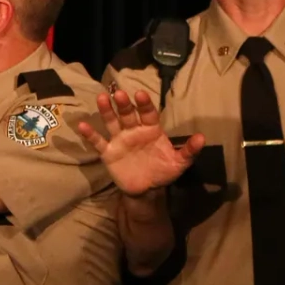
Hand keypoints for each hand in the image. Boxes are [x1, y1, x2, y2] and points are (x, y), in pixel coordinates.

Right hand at [77, 90, 205, 197]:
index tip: (140, 95)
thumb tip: (202, 138)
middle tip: (120, 94)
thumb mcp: (179, 163)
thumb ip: (189, 151)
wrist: (146, 190)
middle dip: (124, 104)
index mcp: (151, 130)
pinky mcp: (108, 152)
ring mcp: (120, 140)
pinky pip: (98, 142)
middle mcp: (133, 131)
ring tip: (102, 98)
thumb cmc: (163, 172)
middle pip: (127, 114)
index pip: (147, 113)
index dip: (144, 104)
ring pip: (111, 122)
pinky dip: (90, 134)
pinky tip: (82, 125)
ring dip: (106, 111)